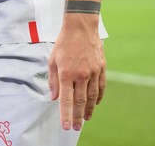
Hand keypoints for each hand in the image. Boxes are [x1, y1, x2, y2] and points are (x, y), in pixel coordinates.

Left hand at [48, 15, 106, 130]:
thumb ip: (52, 80)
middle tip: (77, 127)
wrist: (81, 27)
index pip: (66, 99)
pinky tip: (96, 104)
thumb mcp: (52, 60)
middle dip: (78, 117)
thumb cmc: (64, 43)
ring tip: (86, 119)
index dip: (66, 114)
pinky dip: (98, 98)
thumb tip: (53, 97)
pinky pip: (101, 87)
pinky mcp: (101, 69)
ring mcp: (93, 72)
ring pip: (92, 97)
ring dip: (89, 110)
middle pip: (81, 102)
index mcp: (66, 73)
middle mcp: (80, 75)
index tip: (66, 126)